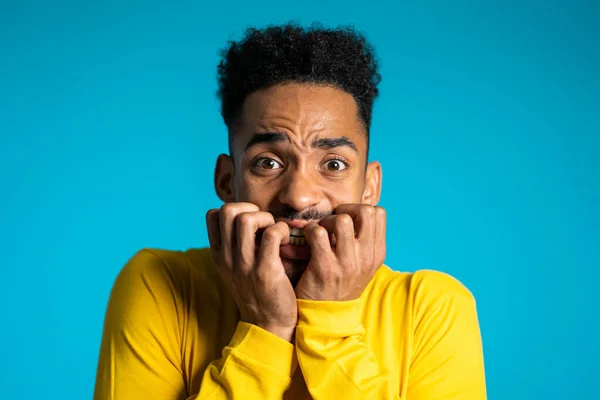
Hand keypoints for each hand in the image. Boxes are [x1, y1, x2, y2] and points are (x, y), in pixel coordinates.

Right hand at [206, 203, 297, 341]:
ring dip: (267, 218)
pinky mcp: (265, 271)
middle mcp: (227, 258)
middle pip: (227, 210)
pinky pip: (272, 234)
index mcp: (219, 255)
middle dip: (250, 208)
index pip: (212, 215)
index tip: (251, 223)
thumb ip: (235, 246)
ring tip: (276, 232)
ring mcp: (244, 265)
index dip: (235, 210)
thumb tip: (246, 217)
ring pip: (247, 219)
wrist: (269, 326)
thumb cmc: (258, 293)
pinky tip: (286, 242)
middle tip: (264, 224)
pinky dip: (282, 230)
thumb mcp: (236, 270)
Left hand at [295, 204, 385, 300]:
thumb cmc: (341, 284)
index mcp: (377, 254)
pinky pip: (317, 233)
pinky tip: (307, 240)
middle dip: (345, 210)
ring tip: (320, 232)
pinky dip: (309, 231)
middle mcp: (366, 257)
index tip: (346, 219)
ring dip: (326, 221)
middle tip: (332, 222)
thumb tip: (357, 213)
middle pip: (365, 211)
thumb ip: (364, 242)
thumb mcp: (363, 265)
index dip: (359, 209)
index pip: (379, 213)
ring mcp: (347, 263)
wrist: (326, 317)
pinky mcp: (325, 267)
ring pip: (341, 220)